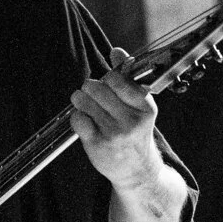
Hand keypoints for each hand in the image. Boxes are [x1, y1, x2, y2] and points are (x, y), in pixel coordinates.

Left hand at [68, 46, 163, 188]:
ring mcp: (114, 134)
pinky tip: (85, 121)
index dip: (108, 78)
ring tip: (86, 105)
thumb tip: (117, 51)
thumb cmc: (135, 132)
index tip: (108, 83)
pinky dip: (77, 117)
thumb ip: (127, 77)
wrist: (136, 170)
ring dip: (81, 100)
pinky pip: (77, 119)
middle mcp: (131, 121)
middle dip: (90, 88)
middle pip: (97, 88)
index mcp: (145, 108)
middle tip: (92, 93)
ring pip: (84, 101)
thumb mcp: (138, 106)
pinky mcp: (97, 144)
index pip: (118, 80)